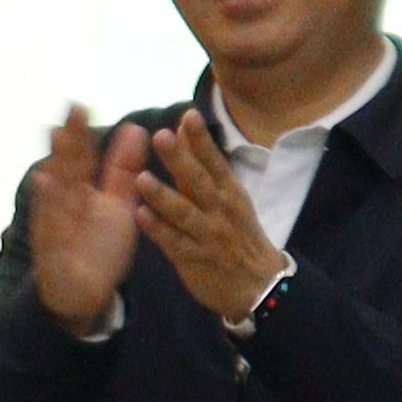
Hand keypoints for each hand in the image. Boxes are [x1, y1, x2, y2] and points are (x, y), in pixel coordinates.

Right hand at [22, 109, 147, 331]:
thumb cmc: (100, 245)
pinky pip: (48, 219)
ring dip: (56, 161)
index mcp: (84, 190)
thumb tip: (134, 128)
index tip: (81, 104)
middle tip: (72, 108)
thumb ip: (123, 169)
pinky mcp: (52, 242)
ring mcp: (57, 220)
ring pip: (57, 186)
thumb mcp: (118, 204)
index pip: (82, 156)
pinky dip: (46, 201)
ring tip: (56, 134)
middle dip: (70, 137)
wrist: (86, 291)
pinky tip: (43, 181)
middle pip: (68, 164)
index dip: (81, 132)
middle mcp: (68, 201)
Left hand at [135, 110, 292, 323]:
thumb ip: (205, 162)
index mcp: (230, 193)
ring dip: (163, 196)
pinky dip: (158, 230)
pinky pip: (174, 243)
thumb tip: (185, 124)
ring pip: (184, 213)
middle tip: (161, 137)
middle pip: (198, 182)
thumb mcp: (231, 197)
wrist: (260, 286)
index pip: (216, 162)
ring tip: (142, 179)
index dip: (202, 140)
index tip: (188, 115)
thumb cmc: (238, 233)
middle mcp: (220, 211)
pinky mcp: (194, 259)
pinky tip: (140, 216)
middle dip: (180, 160)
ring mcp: (207, 236)